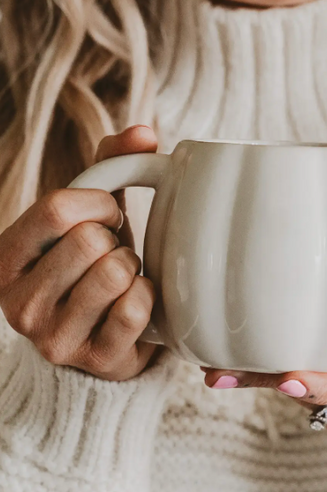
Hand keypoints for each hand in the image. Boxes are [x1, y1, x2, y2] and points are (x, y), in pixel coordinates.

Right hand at [0, 126, 159, 380]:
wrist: (100, 336)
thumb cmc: (91, 266)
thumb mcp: (88, 216)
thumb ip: (110, 166)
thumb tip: (144, 132)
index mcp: (6, 258)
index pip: (58, 208)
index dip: (99, 204)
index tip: (108, 217)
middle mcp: (18, 303)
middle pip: (90, 242)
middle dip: (116, 241)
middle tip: (115, 253)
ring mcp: (53, 338)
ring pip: (115, 273)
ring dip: (132, 269)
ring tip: (123, 279)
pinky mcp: (94, 359)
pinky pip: (136, 308)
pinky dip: (148, 297)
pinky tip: (136, 302)